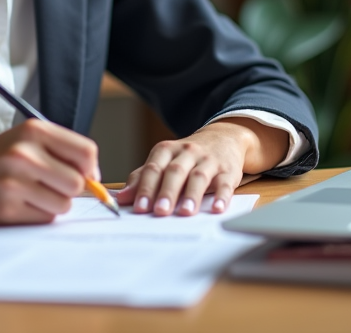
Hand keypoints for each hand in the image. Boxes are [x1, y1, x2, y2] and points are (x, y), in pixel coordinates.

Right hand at [0, 119, 99, 224]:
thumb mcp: (26, 140)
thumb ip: (62, 151)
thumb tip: (96, 180)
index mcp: (33, 131)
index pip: (86, 152)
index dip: (90, 168)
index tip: (84, 174)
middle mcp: (24, 154)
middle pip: (77, 183)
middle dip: (70, 189)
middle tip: (51, 184)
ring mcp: (14, 183)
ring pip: (63, 204)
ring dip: (54, 204)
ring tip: (32, 193)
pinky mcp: (6, 208)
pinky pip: (44, 218)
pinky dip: (38, 214)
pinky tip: (20, 203)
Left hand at [115, 118, 287, 216]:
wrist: (223, 137)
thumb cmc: (187, 156)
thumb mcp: (164, 161)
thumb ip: (143, 178)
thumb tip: (121, 198)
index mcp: (167, 150)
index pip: (154, 168)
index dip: (146, 188)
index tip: (139, 208)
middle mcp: (187, 152)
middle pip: (175, 171)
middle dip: (167, 192)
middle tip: (160, 211)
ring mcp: (209, 160)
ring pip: (198, 176)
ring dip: (191, 195)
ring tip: (185, 212)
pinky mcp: (228, 170)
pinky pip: (225, 183)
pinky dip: (221, 196)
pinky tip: (216, 209)